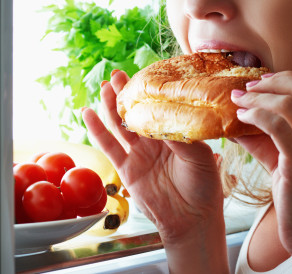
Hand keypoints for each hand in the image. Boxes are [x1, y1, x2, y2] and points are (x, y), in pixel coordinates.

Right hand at [81, 70, 224, 242]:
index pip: (160, 107)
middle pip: (138, 112)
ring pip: (121, 125)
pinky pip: (109, 146)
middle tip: (117, 73)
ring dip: (112, 106)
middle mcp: (157, 141)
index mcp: (177, 134)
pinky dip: (97, 129)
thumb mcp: (199, 155)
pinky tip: (88, 113)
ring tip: (104, 86)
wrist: (193, 218)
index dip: (150, 92)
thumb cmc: (204, 186)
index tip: (143, 74)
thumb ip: (180, 136)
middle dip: (127, 93)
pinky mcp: (127, 169)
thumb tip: (165, 117)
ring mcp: (140, 154)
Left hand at [231, 71, 291, 261]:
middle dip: (275, 80)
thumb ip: (271, 143)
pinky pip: (277, 126)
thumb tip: (241, 125)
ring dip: (258, 97)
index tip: (263, 82)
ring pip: (288, 103)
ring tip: (238, 101)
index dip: (288, 79)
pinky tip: (241, 120)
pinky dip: (256, 116)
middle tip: (249, 87)